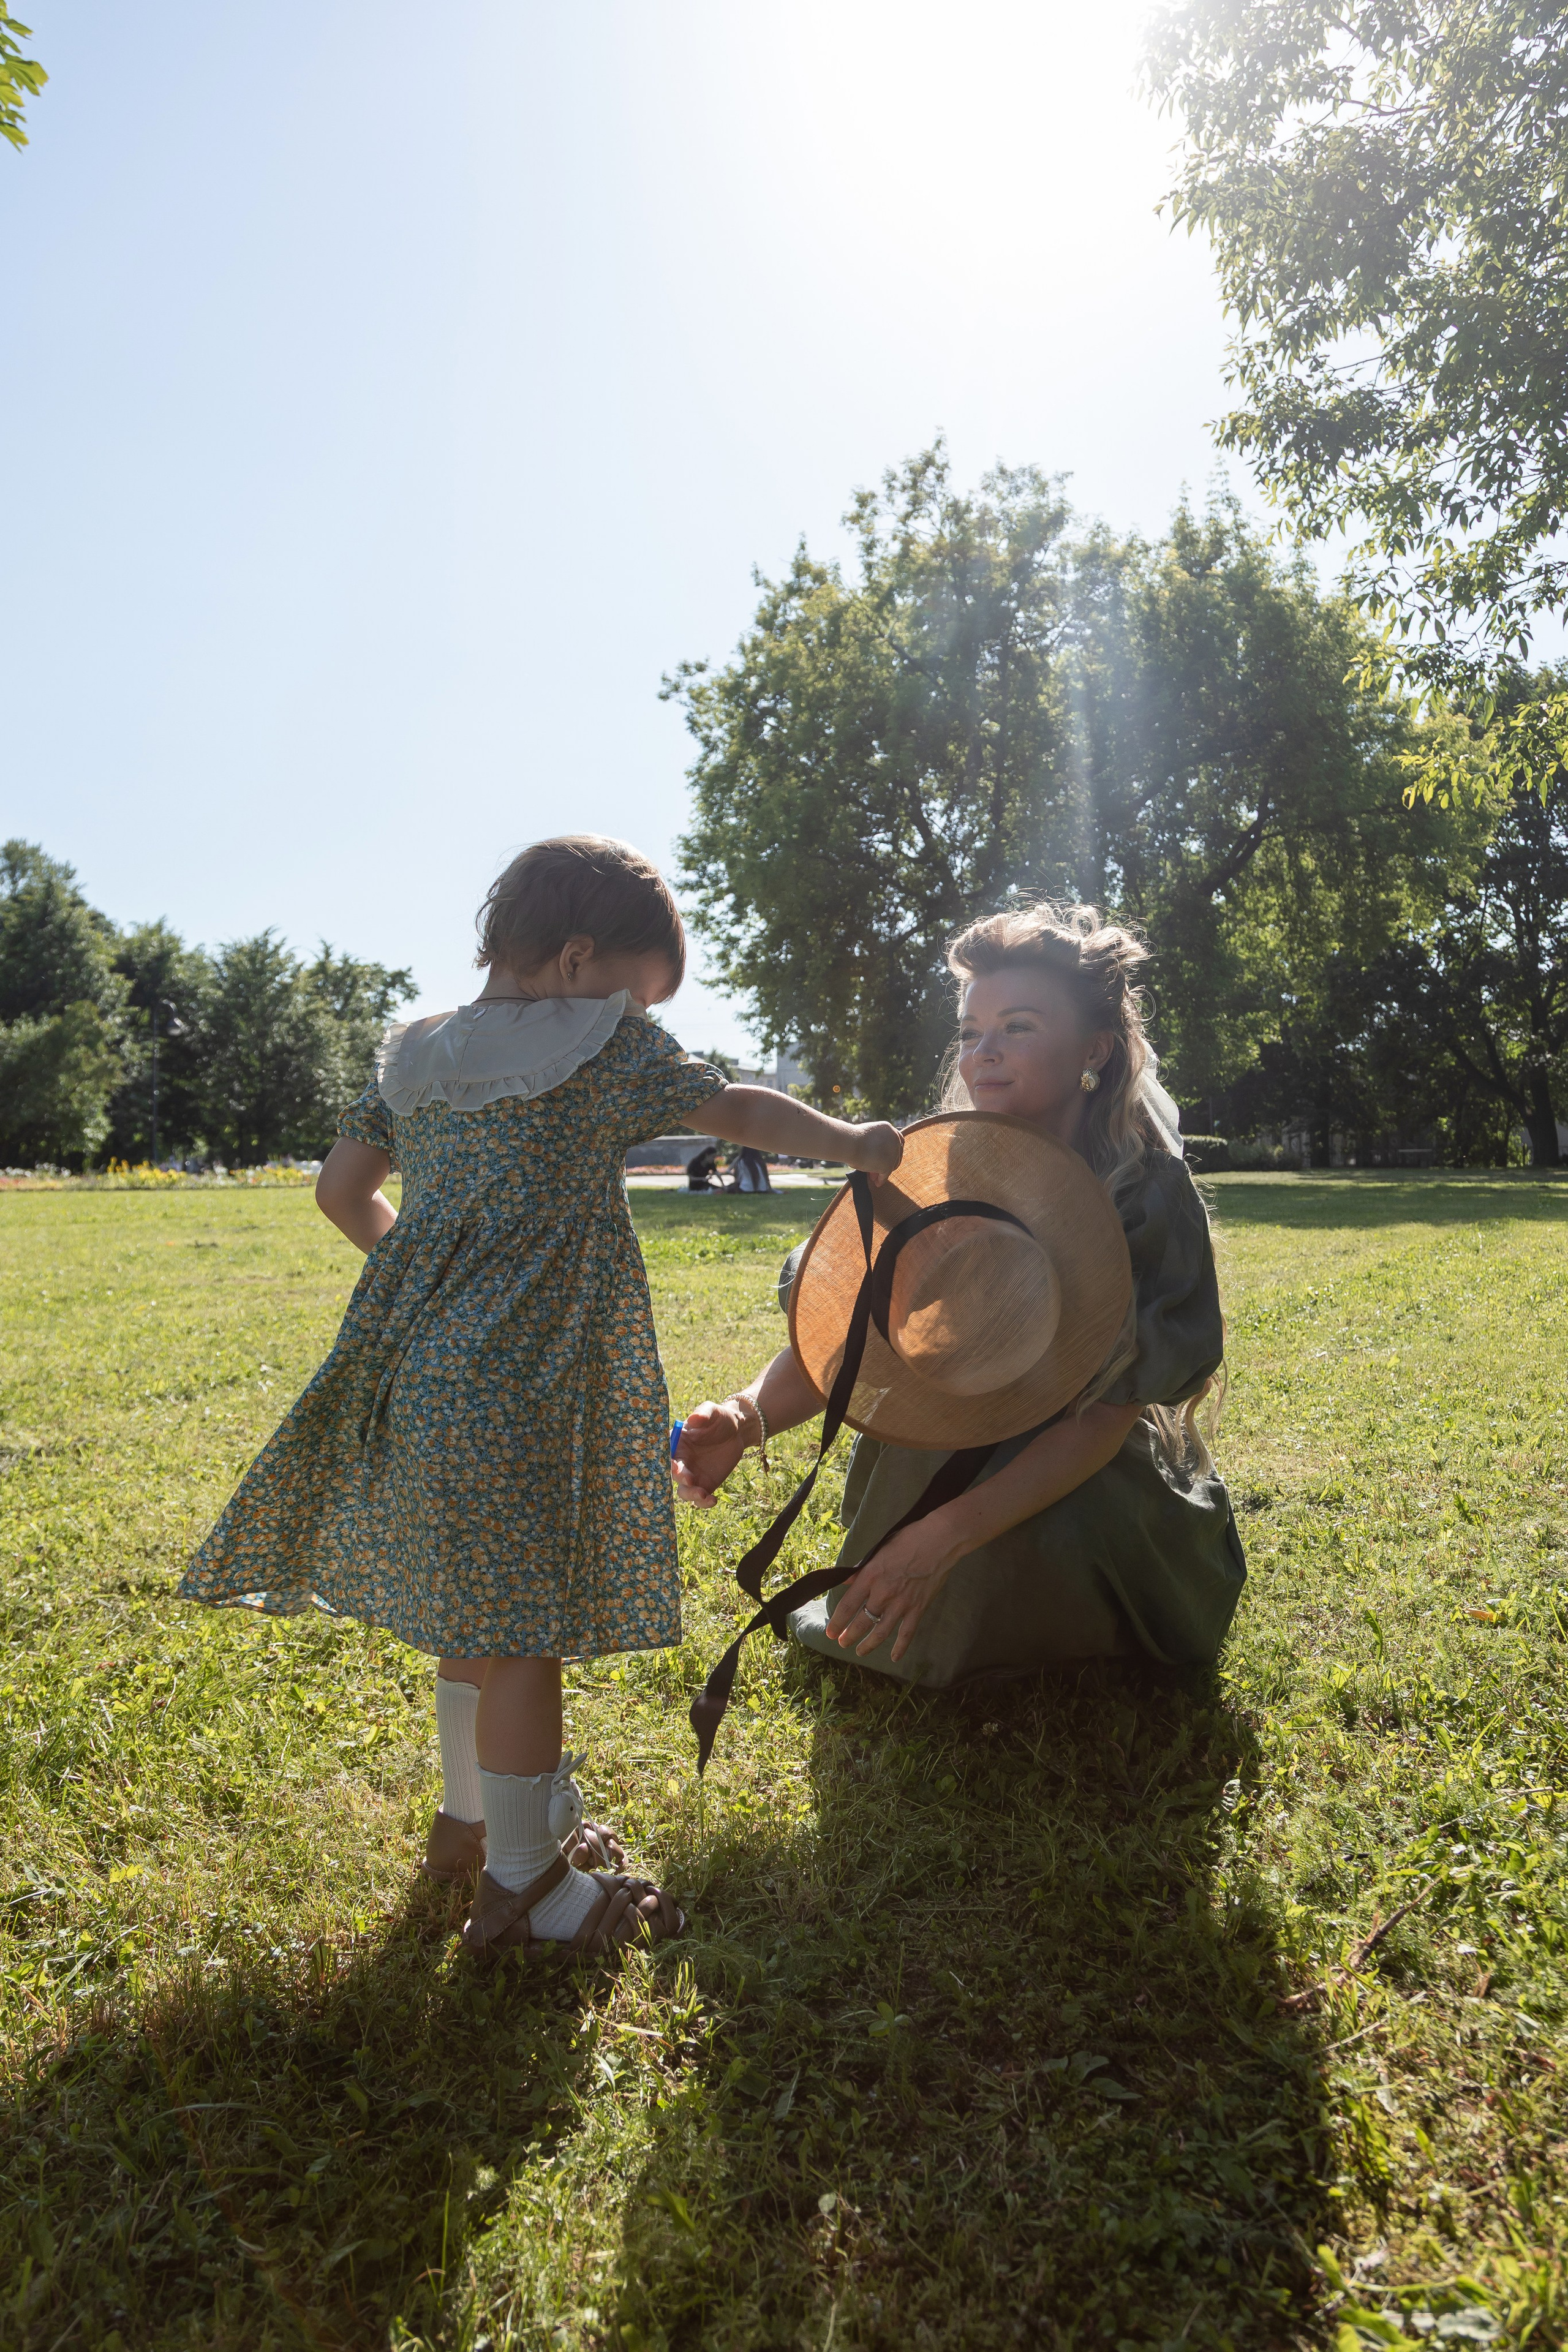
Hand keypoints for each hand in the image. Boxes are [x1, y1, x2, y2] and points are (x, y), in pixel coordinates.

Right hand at [672, 1396, 752, 1506]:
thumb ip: (703, 1414)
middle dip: (679, 1478)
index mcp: (676, 1443)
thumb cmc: (720, 1418)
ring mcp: (692, 1475)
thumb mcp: (712, 1411)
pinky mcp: (705, 1484)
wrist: (737, 1432)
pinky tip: (712, 1500)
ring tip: (703, 1495)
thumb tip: (693, 1419)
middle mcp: (681, 1461)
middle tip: (690, 1479)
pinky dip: (703, 1503)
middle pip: (672, 1474)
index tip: (675, 1464)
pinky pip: (700, 1498)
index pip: (665, 1453)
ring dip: (690, 1495)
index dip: (667, 1460)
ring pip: (684, 1491)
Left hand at [823, 1512, 958, 1664]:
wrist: (939, 1541)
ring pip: (880, 1631)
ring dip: (868, 1644)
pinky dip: (900, 1647)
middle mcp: (883, 1593)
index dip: (837, 1621)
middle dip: (849, 1635)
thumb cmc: (909, 1539)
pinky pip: (907, 1633)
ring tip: (860, 1651)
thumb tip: (846, 1580)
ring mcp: (902, 1603)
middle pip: (861, 1621)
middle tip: (842, 1643)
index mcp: (870, 1576)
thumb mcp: (879, 1550)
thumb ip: (862, 1569)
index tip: (830, 1632)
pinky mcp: (918, 1608)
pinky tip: (894, 1657)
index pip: (848, 1604)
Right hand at [847, 1120, 903, 1181]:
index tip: (884, 1157)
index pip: (897, 1141)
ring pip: (892, 1165)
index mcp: (888, 1128)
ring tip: (873, 1177)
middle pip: (896, 1154)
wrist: (849, 1142)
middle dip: (886, 1163)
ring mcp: (893, 1152)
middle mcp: (894, 1138)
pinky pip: (886, 1174)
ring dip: (882, 1172)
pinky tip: (877, 1183)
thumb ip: (875, 1143)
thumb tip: (875, 1155)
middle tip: (876, 1170)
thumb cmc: (851, 1138)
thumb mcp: (867, 1136)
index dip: (891, 1151)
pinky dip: (881, 1179)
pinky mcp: (888, 1164)